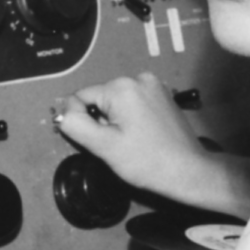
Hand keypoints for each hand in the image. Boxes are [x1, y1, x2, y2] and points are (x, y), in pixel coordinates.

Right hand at [50, 71, 249, 215]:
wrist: (188, 171)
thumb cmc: (146, 161)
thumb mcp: (104, 146)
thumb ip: (76, 125)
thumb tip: (60, 111)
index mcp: (121, 87)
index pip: (81, 97)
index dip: (81, 122)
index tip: (97, 143)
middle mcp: (138, 78)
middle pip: (100, 99)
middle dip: (101, 121)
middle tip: (116, 145)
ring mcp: (154, 84)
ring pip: (116, 102)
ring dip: (115, 120)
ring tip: (130, 141)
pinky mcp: (163, 95)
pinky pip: (133, 103)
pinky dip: (130, 117)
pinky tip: (141, 135)